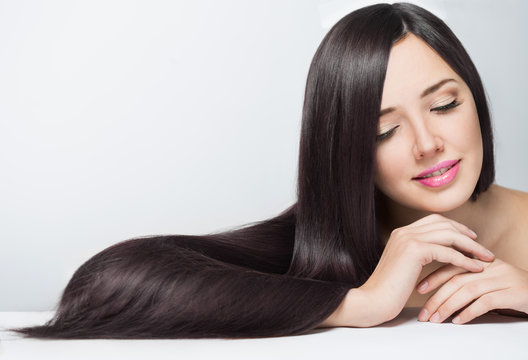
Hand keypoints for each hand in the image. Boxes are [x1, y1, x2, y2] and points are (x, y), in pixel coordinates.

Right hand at [357, 214, 494, 325]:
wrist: (374, 299)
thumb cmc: (389, 290)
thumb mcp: (404, 266)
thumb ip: (417, 254)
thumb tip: (439, 253)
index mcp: (400, 233)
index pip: (433, 220)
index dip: (454, 227)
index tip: (470, 238)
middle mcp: (404, 231)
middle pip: (443, 223)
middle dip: (466, 234)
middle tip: (482, 247)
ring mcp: (408, 238)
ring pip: (449, 235)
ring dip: (471, 246)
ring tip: (485, 257)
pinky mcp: (415, 250)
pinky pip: (448, 252)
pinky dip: (465, 259)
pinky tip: (475, 268)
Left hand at [416, 258, 527, 323]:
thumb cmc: (510, 289)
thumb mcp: (487, 280)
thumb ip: (466, 279)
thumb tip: (437, 293)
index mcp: (481, 260)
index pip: (451, 265)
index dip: (434, 277)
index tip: (418, 289)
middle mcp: (490, 266)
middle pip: (456, 279)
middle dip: (436, 297)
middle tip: (424, 313)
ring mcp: (503, 278)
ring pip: (467, 290)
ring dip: (448, 306)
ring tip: (436, 319)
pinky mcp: (513, 292)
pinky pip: (486, 302)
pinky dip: (469, 312)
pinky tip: (458, 321)